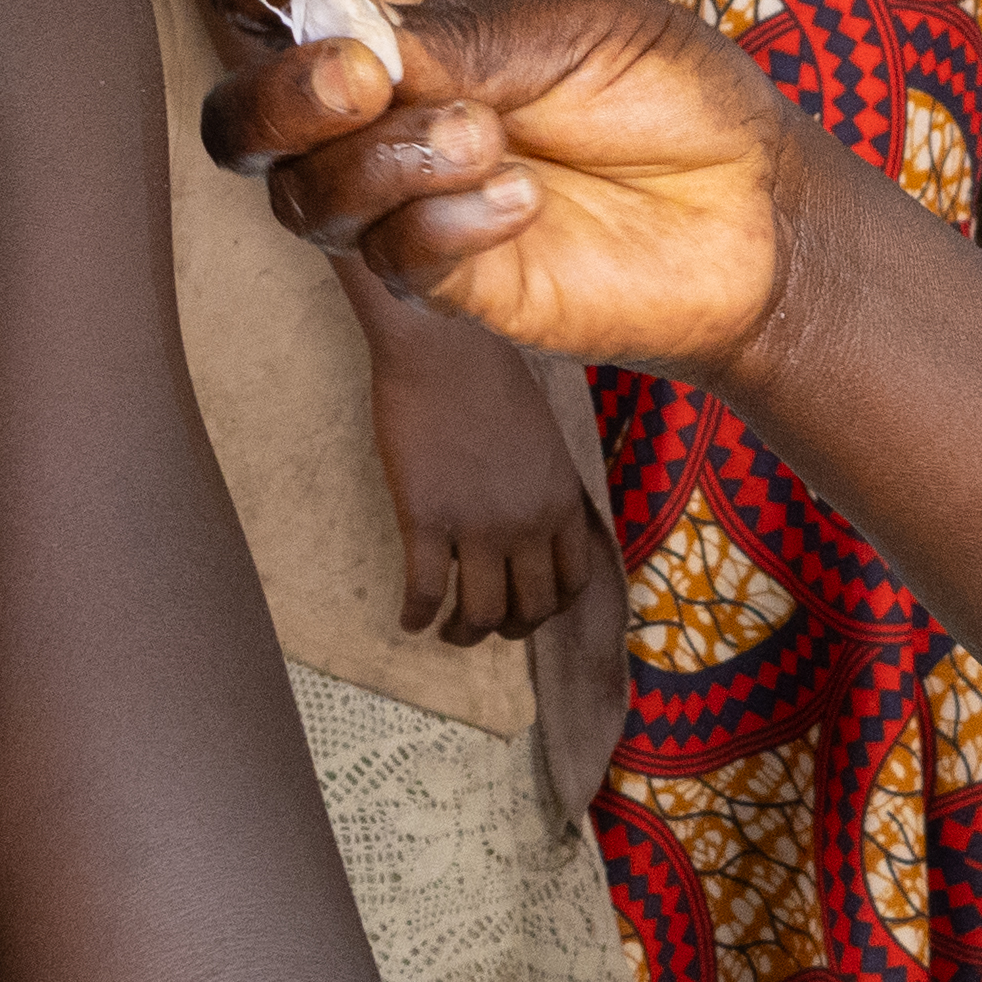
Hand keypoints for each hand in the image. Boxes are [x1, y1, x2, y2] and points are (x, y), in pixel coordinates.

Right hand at [225, 0, 806, 380]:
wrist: (756, 205)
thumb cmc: (670, 94)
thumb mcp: (568, 28)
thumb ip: (452, 34)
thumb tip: (347, 41)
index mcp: (401, 27)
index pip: (273, 0)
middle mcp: (383, 120)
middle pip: (243, 122)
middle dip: (276, 96)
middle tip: (360, 78)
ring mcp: (407, 205)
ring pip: (304, 198)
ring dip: (384, 159)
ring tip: (489, 136)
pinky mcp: (451, 284)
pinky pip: (392, 260)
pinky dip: (445, 221)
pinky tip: (526, 199)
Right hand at [360, 287, 615, 644]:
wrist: (445, 347)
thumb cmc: (491, 379)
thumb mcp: (543, 440)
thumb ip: (543, 488)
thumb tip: (534, 525)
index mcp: (560, 501)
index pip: (573, 582)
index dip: (551, 607)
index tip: (530, 610)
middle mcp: (527, 523)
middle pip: (530, 608)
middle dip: (509, 629)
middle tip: (484, 626)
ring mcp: (476, 526)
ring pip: (480, 614)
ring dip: (464, 634)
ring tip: (447, 632)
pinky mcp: (426, 520)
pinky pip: (424, 592)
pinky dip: (416, 617)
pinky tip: (409, 620)